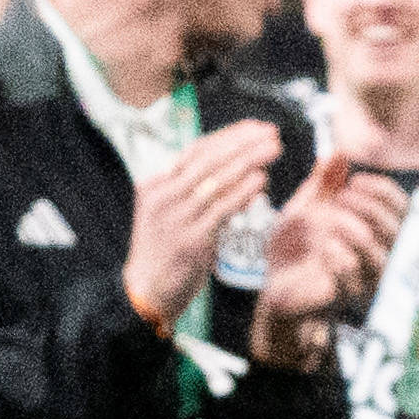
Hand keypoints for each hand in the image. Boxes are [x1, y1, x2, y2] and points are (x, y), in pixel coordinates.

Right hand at [121, 119, 285, 327]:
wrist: (145, 291)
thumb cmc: (164, 251)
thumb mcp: (172, 214)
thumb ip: (201, 192)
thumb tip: (246, 172)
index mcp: (155, 184)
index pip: (195, 150)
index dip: (228, 136)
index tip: (254, 127)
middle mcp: (163, 196)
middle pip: (208, 159)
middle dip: (243, 142)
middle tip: (271, 132)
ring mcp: (176, 217)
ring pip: (217, 179)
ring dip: (248, 160)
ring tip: (273, 148)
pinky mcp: (191, 239)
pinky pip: (222, 208)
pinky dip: (243, 191)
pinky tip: (261, 180)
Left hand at [259, 152, 408, 328]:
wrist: (272, 279)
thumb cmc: (295, 243)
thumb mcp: (306, 205)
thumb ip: (324, 182)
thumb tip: (340, 152)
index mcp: (374, 229)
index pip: (400, 208)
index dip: (382, 191)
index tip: (354, 180)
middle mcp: (377, 253)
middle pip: (396, 230)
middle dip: (370, 208)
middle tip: (341, 198)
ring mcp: (364, 277)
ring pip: (381, 256)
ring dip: (355, 231)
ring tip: (329, 220)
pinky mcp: (346, 295)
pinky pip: (354, 277)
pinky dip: (340, 257)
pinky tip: (323, 247)